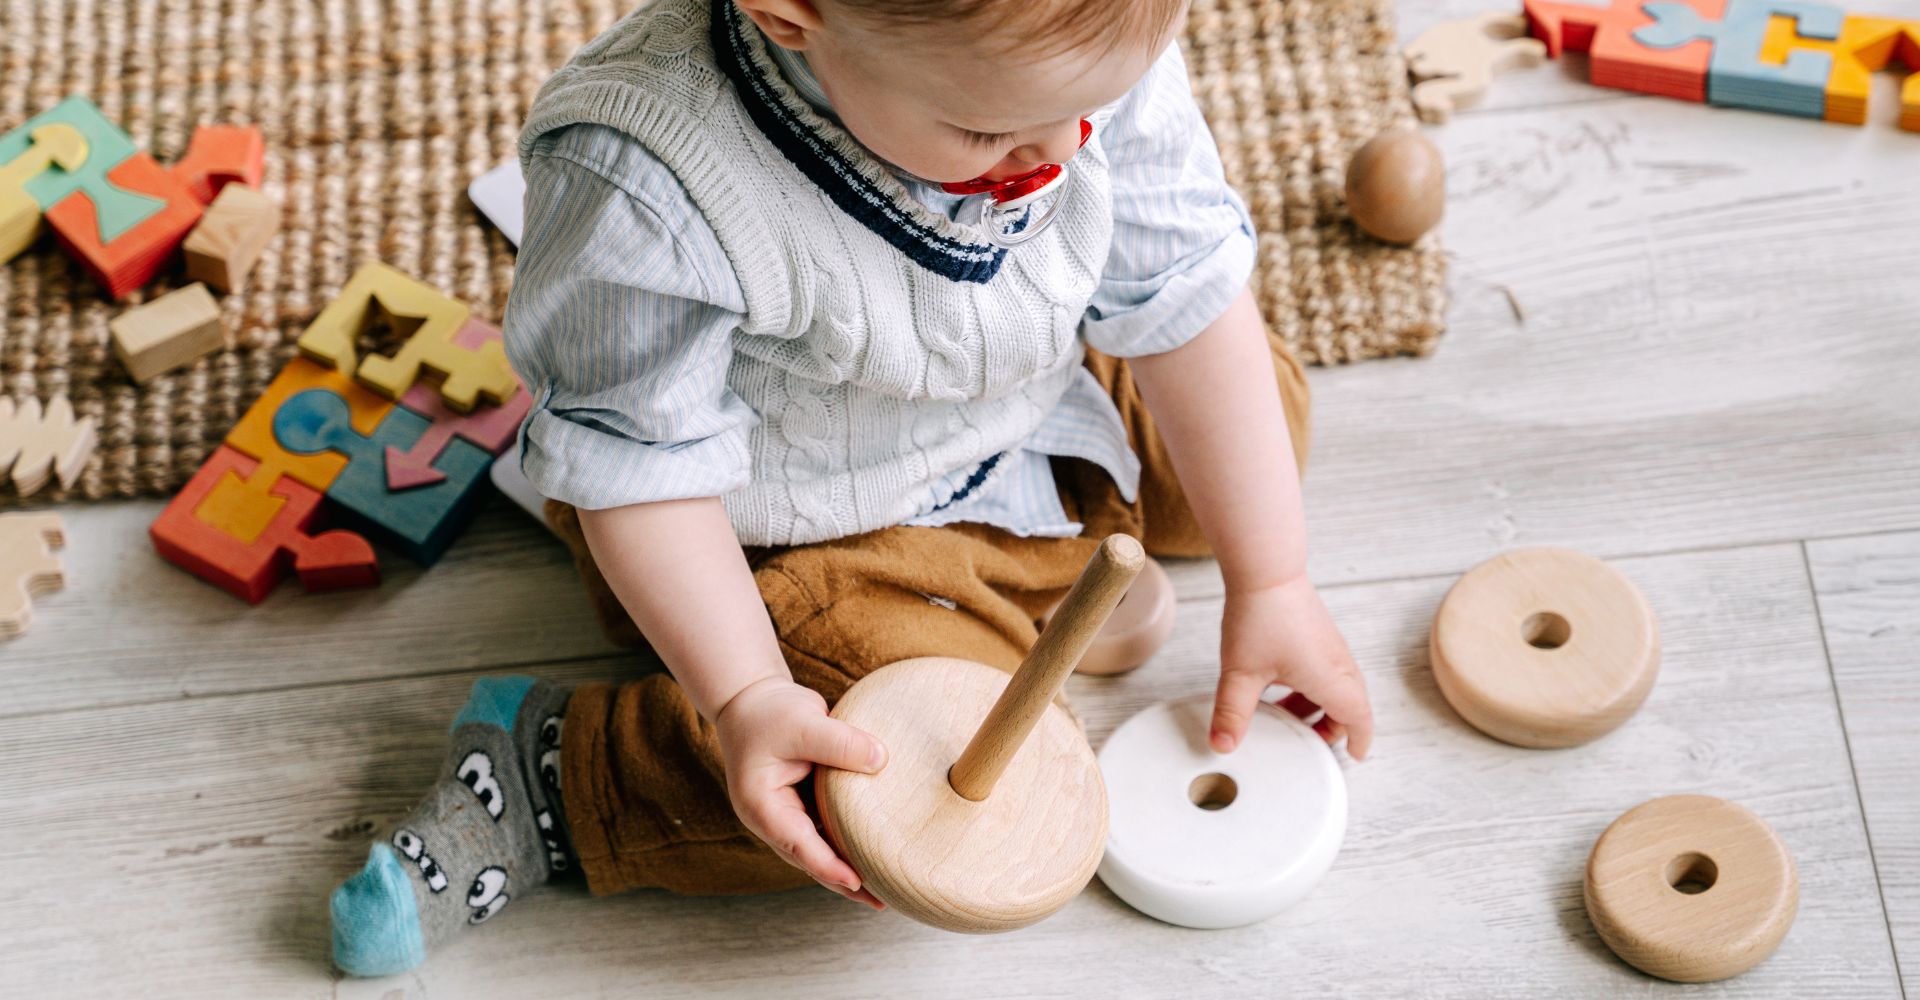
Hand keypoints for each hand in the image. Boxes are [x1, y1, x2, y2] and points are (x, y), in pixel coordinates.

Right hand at [712, 677, 889, 907]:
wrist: (751, 699)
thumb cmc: (768, 712)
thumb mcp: (804, 721)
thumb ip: (840, 742)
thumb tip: (882, 761)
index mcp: (762, 806)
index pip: (798, 845)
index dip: (829, 866)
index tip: (857, 882)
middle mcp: (773, 818)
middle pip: (811, 859)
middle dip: (844, 882)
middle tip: (880, 902)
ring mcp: (787, 814)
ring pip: (820, 849)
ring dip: (848, 867)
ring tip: (884, 887)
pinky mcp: (803, 804)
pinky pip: (827, 829)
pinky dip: (848, 841)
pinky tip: (874, 849)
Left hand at [1211, 575, 1373, 759]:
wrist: (1266, 569)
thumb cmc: (1261, 616)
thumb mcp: (1241, 673)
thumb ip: (1232, 713)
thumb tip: (1223, 745)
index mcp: (1331, 679)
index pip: (1360, 719)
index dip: (1359, 741)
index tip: (1354, 757)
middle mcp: (1339, 664)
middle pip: (1351, 706)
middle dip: (1333, 728)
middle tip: (1308, 742)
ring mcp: (1331, 646)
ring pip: (1337, 687)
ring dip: (1319, 707)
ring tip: (1286, 717)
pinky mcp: (1319, 634)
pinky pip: (1326, 670)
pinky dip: (1312, 687)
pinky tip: (1279, 686)